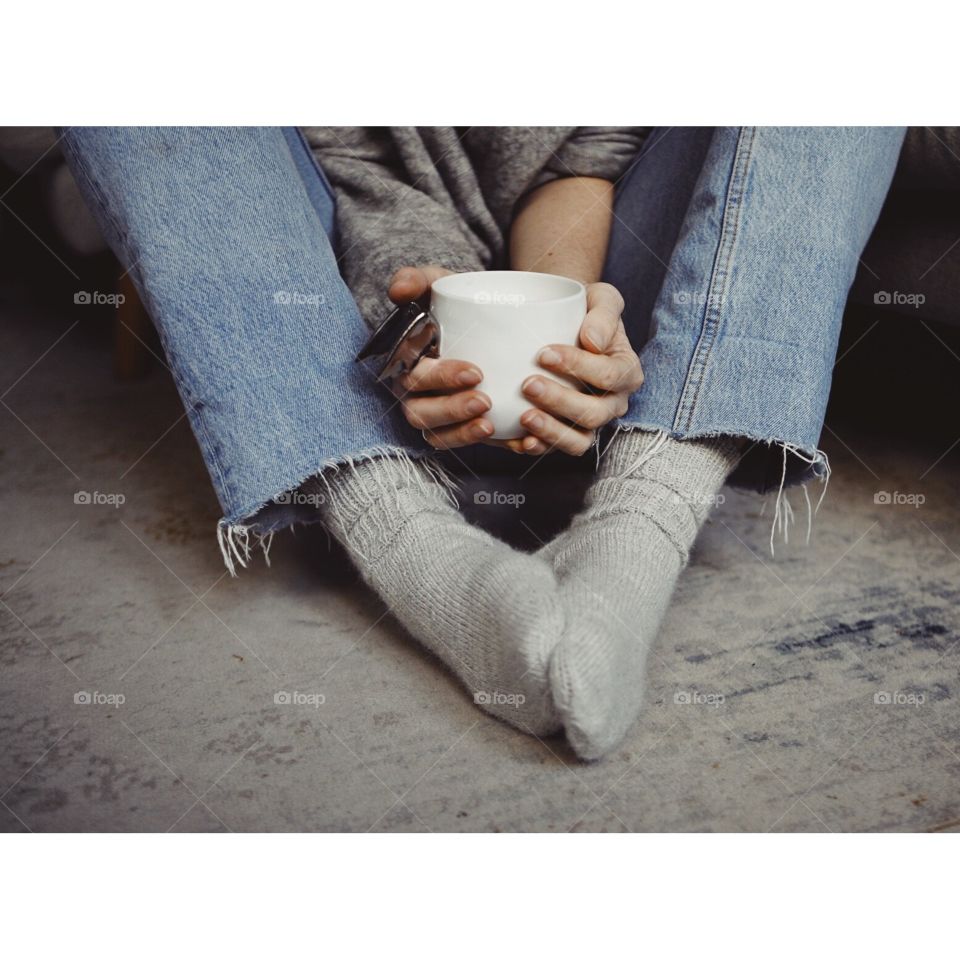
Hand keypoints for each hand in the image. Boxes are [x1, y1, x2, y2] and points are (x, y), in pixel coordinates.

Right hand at [389, 265, 507, 450]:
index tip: (475, 372)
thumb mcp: (441, 283)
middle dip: (452, 411)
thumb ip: (418, 279)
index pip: (415, 379)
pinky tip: (523, 442)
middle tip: (485, 401)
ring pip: (441, 437)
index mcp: (410, 364)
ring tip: (492, 424)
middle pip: (422, 415)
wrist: (495, 316)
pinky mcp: (467, 429)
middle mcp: (419, 395)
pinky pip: (476, 447)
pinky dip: (500, 448)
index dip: (441, 380)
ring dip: (464, 435)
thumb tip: (398, 290)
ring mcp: (443, 416)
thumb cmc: (460, 301)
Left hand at [517, 282, 643, 455]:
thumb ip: (604, 313)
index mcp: (626, 371)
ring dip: (551, 431)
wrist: (564, 322)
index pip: (609, 376)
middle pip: (593, 414)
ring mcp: (590, 423)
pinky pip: (555, 449)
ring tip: (524, 416)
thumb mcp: (601, 299)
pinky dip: (537, 447)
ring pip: (578, 440)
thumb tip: (593, 341)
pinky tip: (517, 440)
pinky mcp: (567, 434)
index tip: (544, 353)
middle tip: (528, 384)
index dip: (578, 367)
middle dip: (560, 401)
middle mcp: (613, 402)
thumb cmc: (584, 309)